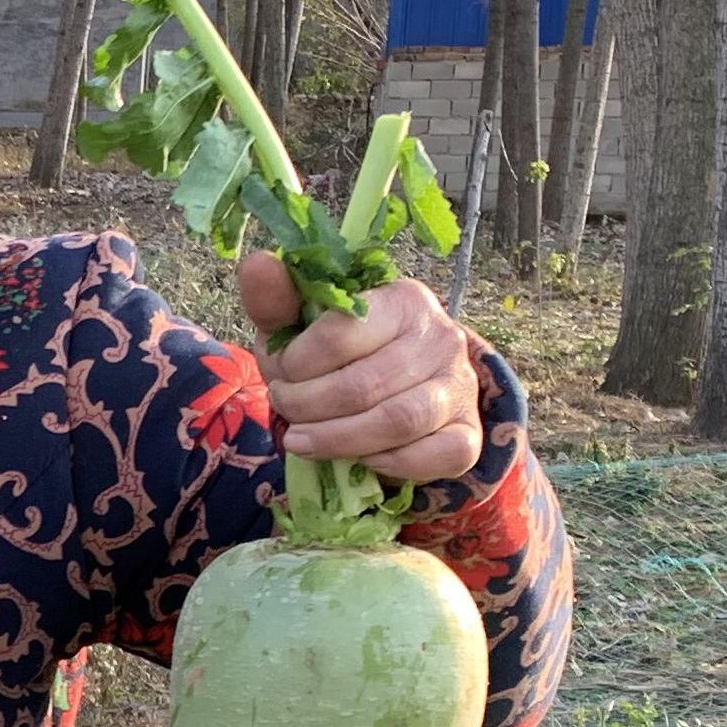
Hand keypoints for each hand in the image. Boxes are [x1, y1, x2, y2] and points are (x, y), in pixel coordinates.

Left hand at [239, 251, 486, 485]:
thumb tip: (257, 263)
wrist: (392, 393)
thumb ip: (277, 300)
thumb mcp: (300, 327)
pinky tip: (359, 459)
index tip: (281, 374)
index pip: (340, 331)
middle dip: (308, 407)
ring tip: (303, 440)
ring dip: (338, 440)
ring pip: (398, 422)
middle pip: (364, 385)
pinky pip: (436, 456)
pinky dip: (389, 464)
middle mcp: (441, 337)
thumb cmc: (337, 357)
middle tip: (286, 410)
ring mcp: (460, 385)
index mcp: (401, 299)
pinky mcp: (469, 432)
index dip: (296, 364)